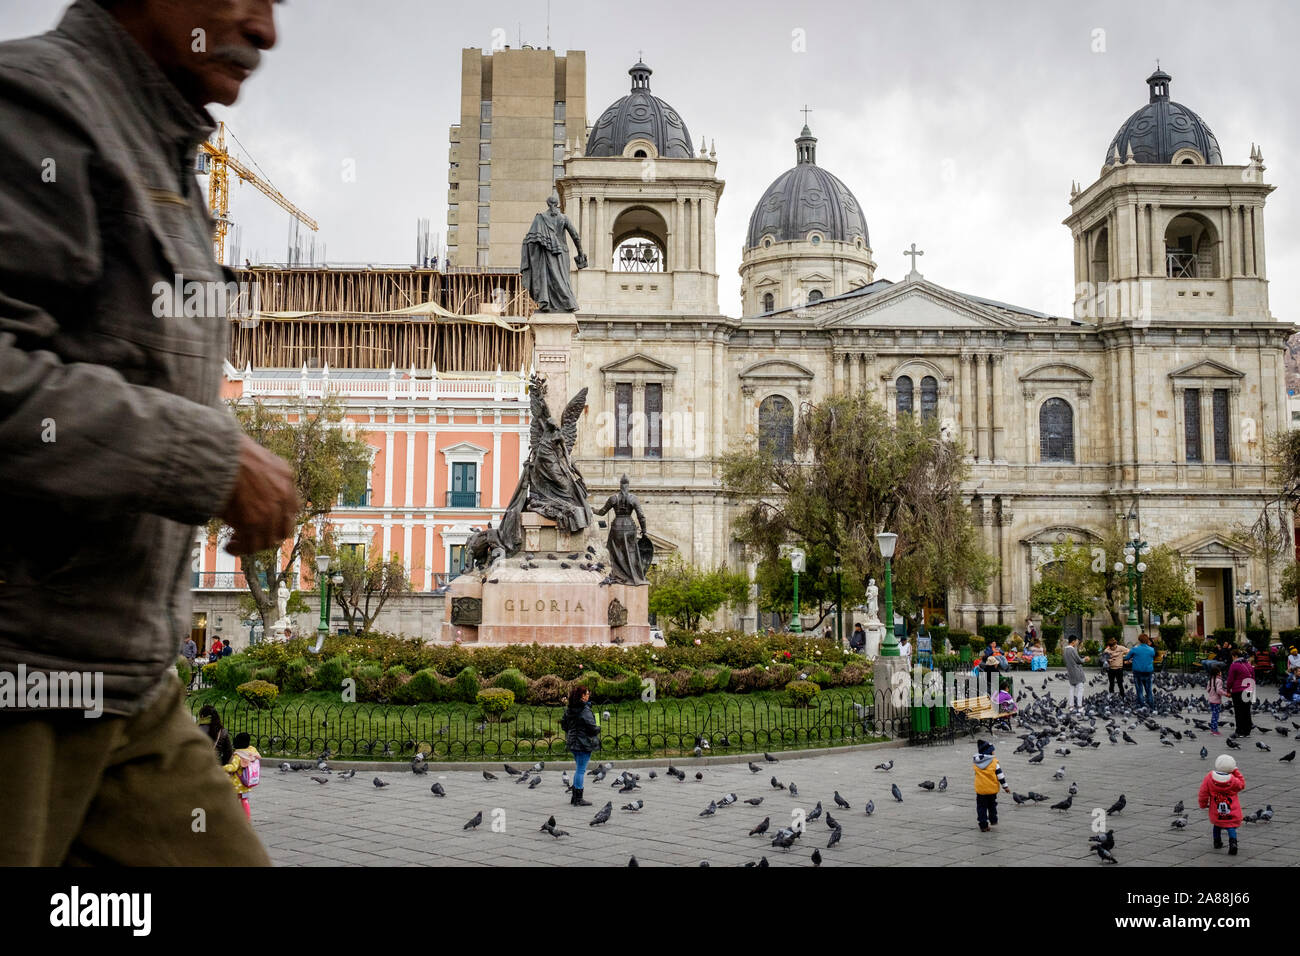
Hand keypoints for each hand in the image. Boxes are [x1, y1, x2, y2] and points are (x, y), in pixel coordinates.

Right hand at [221, 435, 298, 554]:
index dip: (278, 520)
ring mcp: (270, 509)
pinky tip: (228, 547)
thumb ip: (261, 476)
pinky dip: (239, 549)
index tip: (263, 524)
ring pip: (267, 541)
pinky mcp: (253, 520)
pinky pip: (250, 544)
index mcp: (286, 477)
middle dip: (268, 537)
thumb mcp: (254, 458)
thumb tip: (251, 492)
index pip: (291, 509)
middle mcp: (283, 495)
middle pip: (284, 529)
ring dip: (251, 546)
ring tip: (234, 544)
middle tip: (250, 538)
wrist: (216, 448)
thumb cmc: (226, 450)